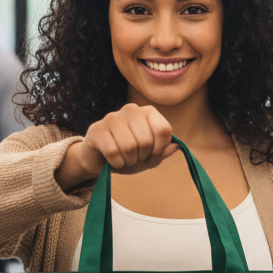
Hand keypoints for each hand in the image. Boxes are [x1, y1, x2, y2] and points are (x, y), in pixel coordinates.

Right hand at [56, 104, 177, 190]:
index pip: (163, 130)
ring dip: (129, 161)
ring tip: (124, 159)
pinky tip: (112, 160)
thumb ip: (162, 152)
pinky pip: (113, 152)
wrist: (99, 159)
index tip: (151, 154)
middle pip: (146, 140)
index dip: (159, 149)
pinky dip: (116, 163)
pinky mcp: (97, 129)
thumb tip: (175, 146)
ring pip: (129, 146)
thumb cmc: (127, 155)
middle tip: (134, 158)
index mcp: (148, 112)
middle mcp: (131, 109)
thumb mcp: (149, 157)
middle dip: (142, 157)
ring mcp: (112, 117)